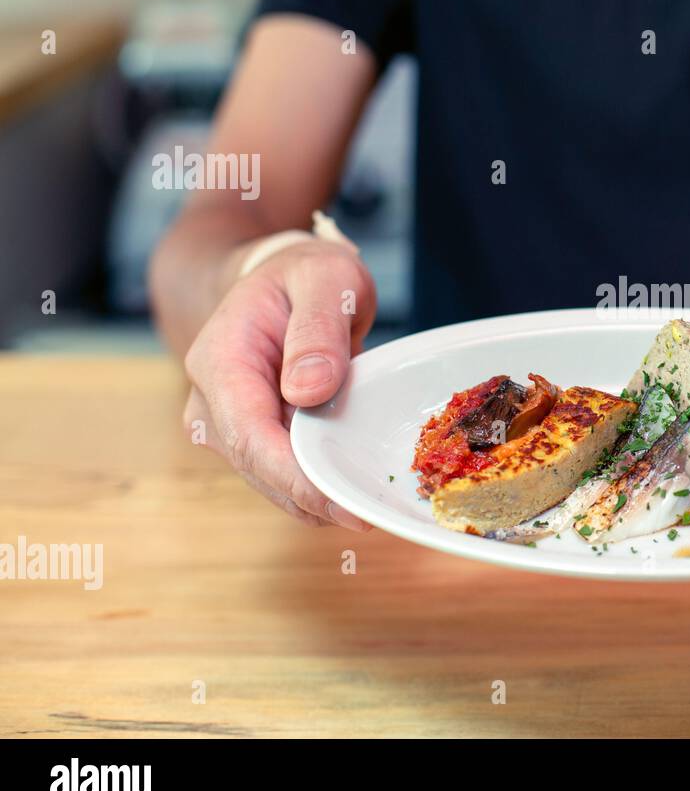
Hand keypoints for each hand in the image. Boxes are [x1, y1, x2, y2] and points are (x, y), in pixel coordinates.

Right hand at [182, 240, 376, 529]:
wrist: (283, 280)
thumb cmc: (305, 275)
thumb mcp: (324, 279)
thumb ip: (318, 329)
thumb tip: (307, 391)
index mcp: (219, 362)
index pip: (250, 437)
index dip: (298, 479)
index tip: (346, 504)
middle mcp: (212, 405)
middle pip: (261, 471)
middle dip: (316, 499)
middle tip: (376, 515)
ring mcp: (231, 428)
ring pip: (274, 484)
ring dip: (321, 500)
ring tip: (376, 503)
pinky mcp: (256, 441)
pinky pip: (287, 477)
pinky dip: (322, 488)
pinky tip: (361, 489)